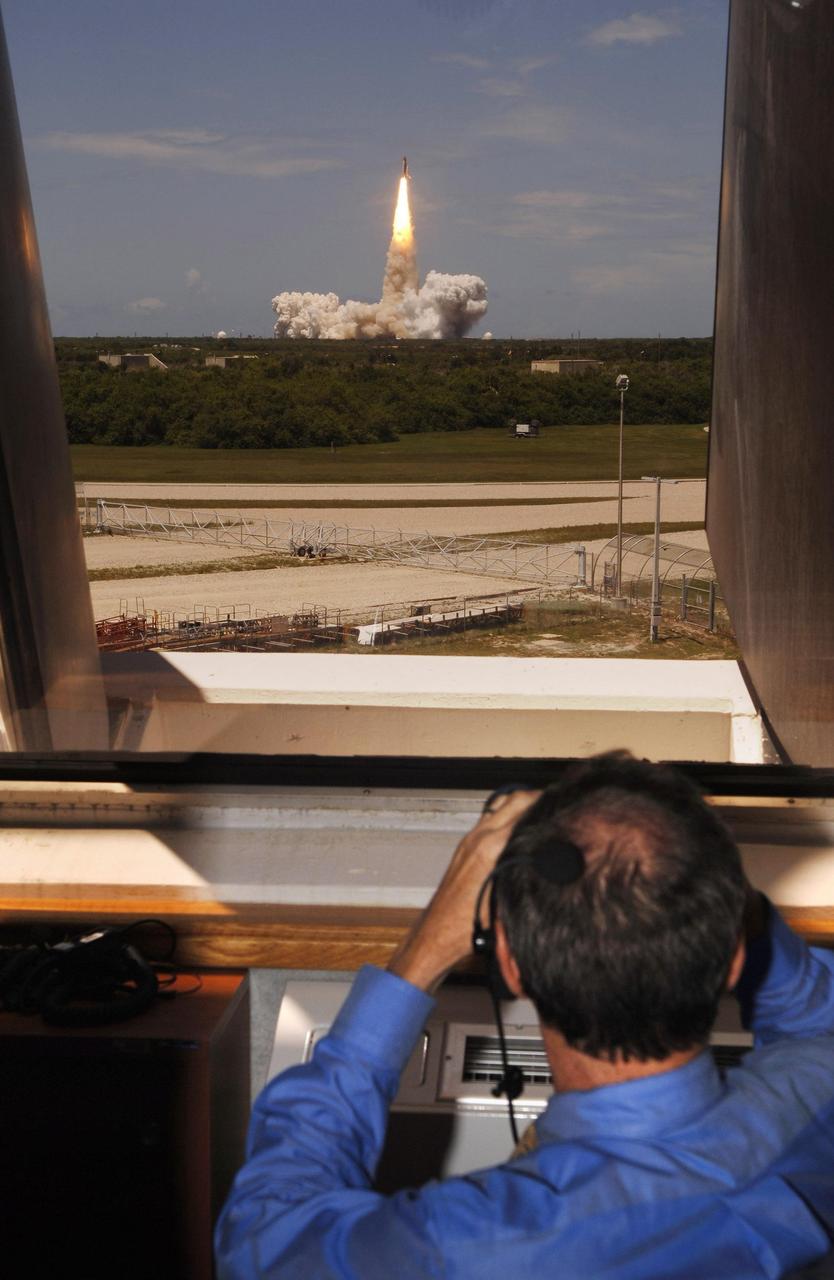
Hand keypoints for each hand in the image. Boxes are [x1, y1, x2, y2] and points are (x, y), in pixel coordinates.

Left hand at [387, 789, 539, 992]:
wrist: (439, 933)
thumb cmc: (471, 925)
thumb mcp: (510, 900)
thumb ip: (530, 873)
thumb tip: (554, 859)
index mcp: (492, 847)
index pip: (526, 809)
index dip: (549, 804)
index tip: (566, 804)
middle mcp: (480, 837)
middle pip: (514, 799)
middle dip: (537, 796)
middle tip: (557, 802)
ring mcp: (470, 839)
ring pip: (500, 805)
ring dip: (520, 803)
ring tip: (541, 810)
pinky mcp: (465, 846)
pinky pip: (489, 819)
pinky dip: (506, 815)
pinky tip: (519, 828)